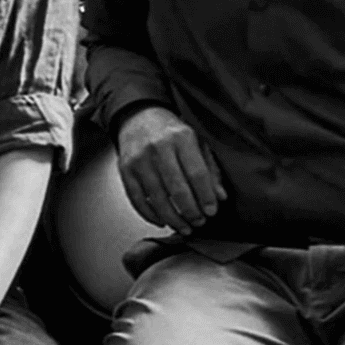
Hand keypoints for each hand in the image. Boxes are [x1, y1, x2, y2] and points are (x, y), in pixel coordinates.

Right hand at [116, 108, 226, 234]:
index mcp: (182, 138)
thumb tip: (219, 196)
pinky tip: (162, 221)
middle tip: (199, 222)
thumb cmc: (171, 131)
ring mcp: (139, 160)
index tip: (212, 211)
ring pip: (157, 198)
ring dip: (172, 218)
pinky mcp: (125, 169)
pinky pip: (137, 198)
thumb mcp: (197, 142)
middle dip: (190, 211)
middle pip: (177, 189)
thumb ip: (210, 169)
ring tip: (184, 227)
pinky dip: (149, 214)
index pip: (197, 174)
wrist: (138, 117)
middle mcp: (159, 148)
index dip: (206, 197)